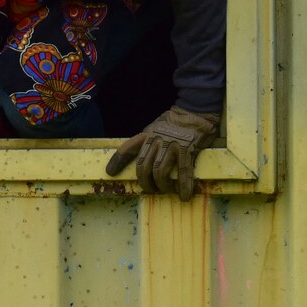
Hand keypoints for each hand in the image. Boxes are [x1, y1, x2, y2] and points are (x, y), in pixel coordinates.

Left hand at [105, 106, 219, 199]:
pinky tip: (184, 195)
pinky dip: (183, 186)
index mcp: (148, 133)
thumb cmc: (178, 121)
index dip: (117, 162)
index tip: (110, 173)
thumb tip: (148, 155)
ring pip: (159, 171)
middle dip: (145, 182)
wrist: (196, 110)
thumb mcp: (158, 126)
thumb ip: (151, 138)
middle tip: (151, 190)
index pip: (128, 148)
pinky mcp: (186, 149)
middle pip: (143, 166)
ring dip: (162, 185)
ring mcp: (171, 144)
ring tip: (166, 190)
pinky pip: (183, 172)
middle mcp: (156, 139)